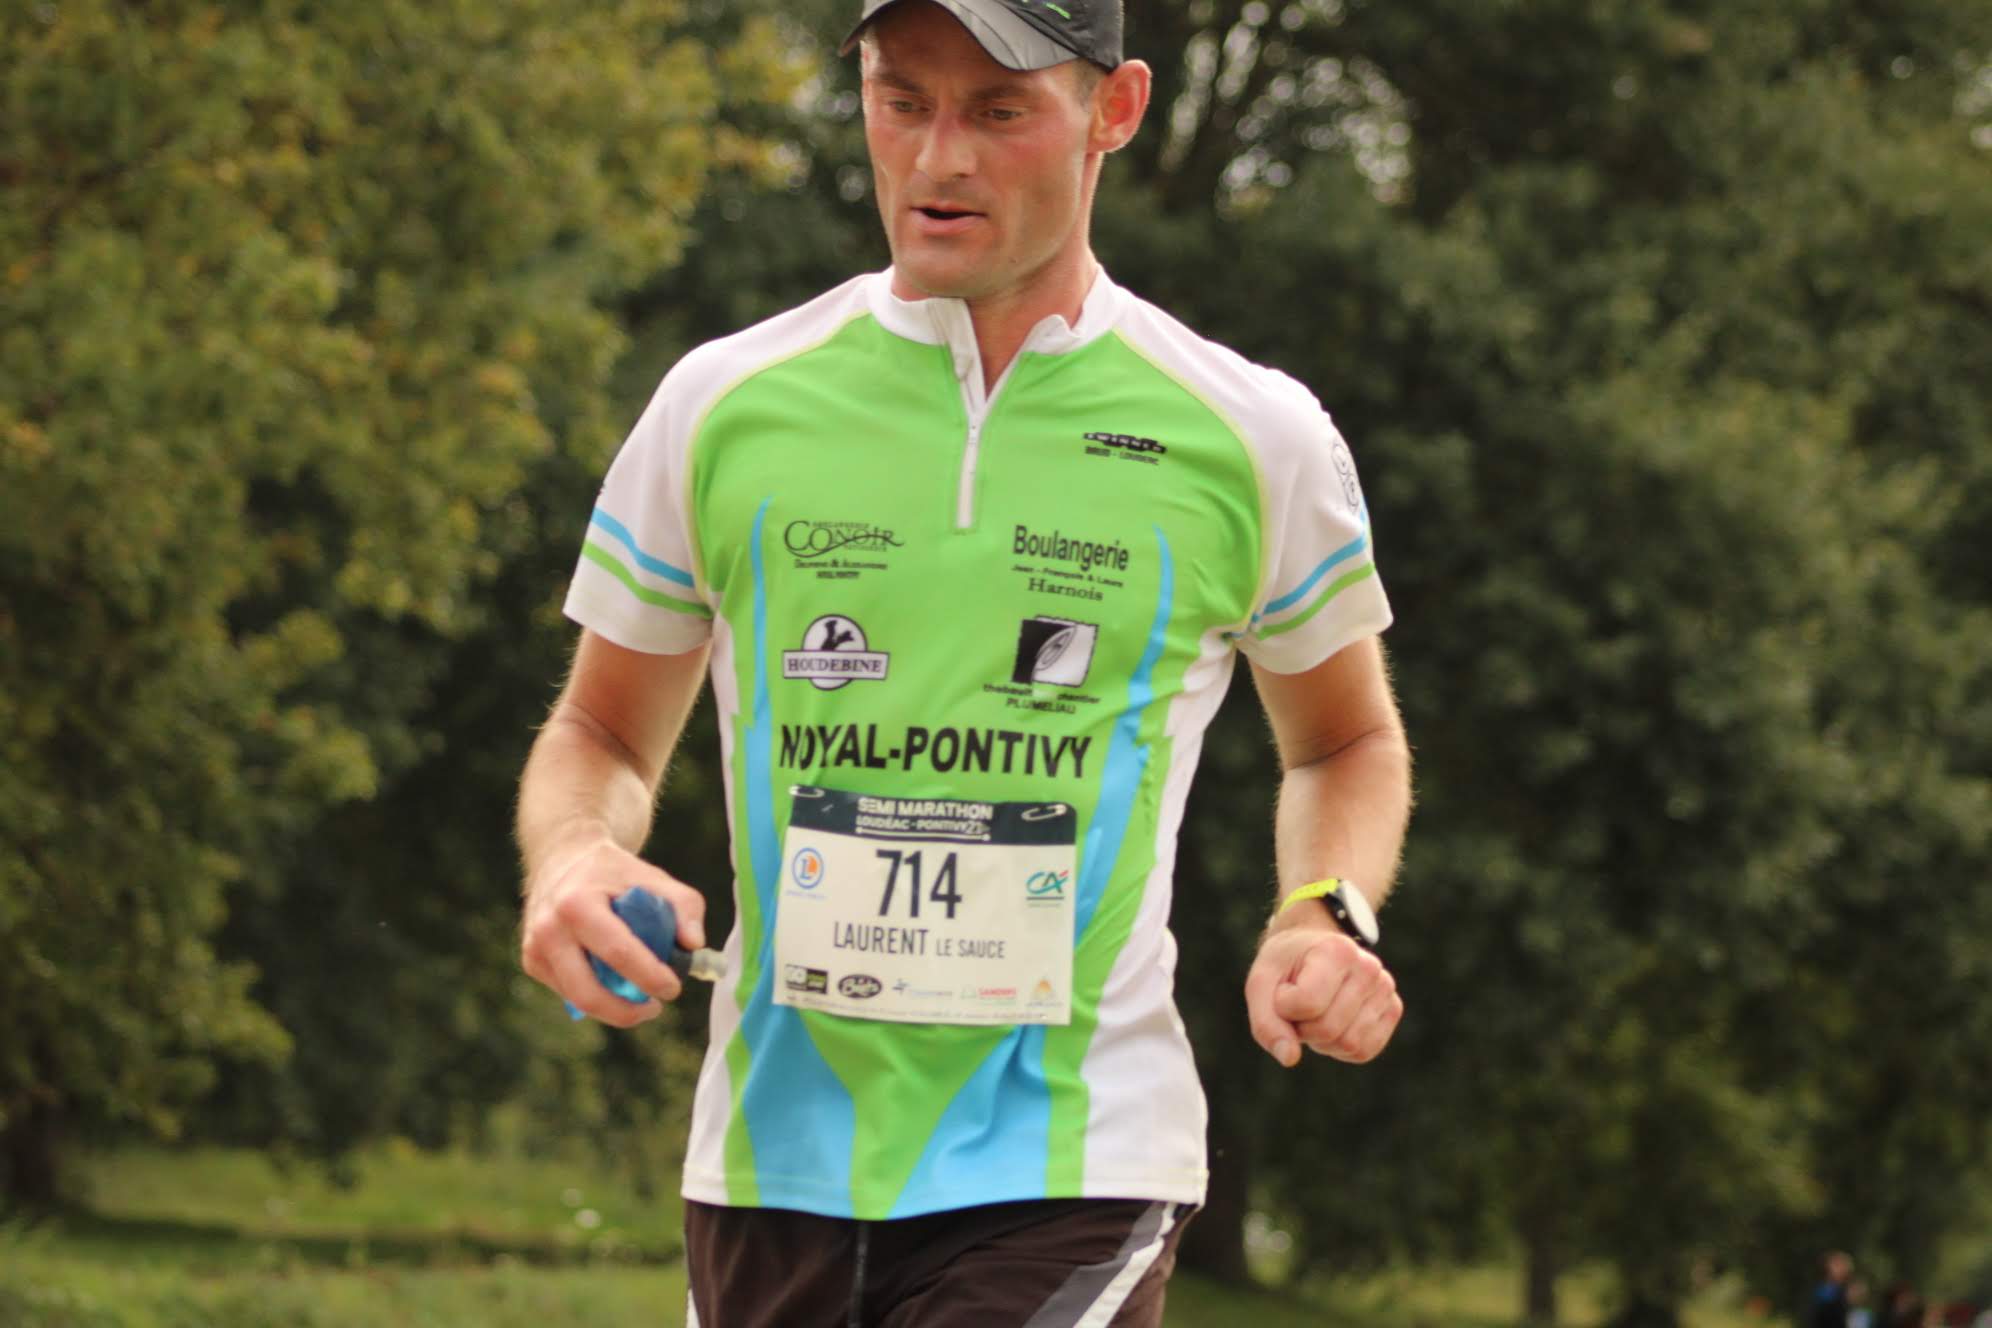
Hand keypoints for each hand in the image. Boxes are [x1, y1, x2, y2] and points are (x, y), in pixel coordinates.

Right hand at [519, 840, 706, 1026]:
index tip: (674, 987)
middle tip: (655, 1007)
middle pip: (587, 991)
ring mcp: (535, 947)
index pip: (617, 953)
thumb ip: (684, 907)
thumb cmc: (615, 872)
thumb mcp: (654, 877)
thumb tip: (694, 945)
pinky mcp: (531, 961)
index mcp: (578, 903)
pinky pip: (568, 993)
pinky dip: (595, 995)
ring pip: (577, 999)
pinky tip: (612, 981)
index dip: (649, 977)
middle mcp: (549, 928)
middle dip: (626, 1010)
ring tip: (640, 998)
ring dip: (613, 1007)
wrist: (563, 858)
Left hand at [1244, 921, 1401, 1067]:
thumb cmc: (1285, 966)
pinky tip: (1333, 1023)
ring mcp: (1385, 988)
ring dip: (1321, 1040)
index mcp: (1337, 950)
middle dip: (1302, 1028)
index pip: (1307, 1004)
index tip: (1283, 989)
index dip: (1284, 1007)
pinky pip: (1363, 1051)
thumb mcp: (1261, 985)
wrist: (1312, 949)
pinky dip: (1340, 1048)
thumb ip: (1266, 1023)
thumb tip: (1290, 1058)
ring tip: (1316, 1013)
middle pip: (1328, 1029)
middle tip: (1298, 1006)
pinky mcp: (1393, 1009)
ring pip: (1349, 1044)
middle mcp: (1369, 967)